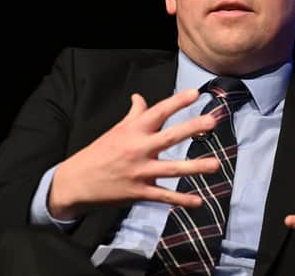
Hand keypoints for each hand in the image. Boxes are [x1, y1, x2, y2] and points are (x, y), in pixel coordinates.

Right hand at [48, 89, 218, 219]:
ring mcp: (140, 172)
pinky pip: (164, 196)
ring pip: (172, 169)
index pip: (158, 112)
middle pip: (169, 137)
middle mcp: (138, 149)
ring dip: (195, 167)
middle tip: (212, 121)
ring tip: (216, 164)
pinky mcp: (139, 192)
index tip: (196, 93)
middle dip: (192, 128)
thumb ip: (133, 115)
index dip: (177, 102)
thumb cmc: (99, 152)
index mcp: (133, 131)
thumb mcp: (115, 130)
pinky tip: (198, 201)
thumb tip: (139, 97)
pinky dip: (181, 200)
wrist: (77, 181)